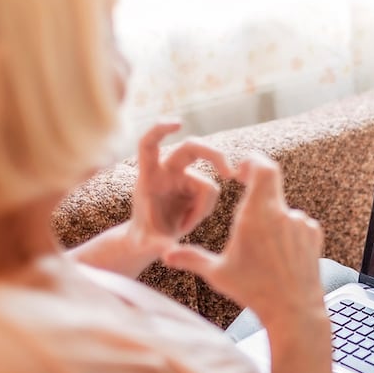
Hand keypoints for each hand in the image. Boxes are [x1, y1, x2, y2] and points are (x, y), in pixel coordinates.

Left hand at [128, 121, 233, 255]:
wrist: (151, 240)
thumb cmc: (143, 238)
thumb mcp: (146, 244)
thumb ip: (156, 244)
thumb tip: (167, 249)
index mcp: (149, 176)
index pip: (150, 144)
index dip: (160, 129)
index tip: (178, 123)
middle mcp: (167, 171)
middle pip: (193, 148)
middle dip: (214, 155)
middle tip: (230, 173)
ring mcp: (183, 177)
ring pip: (208, 183)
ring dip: (203, 208)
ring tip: (185, 226)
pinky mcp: (196, 186)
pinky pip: (212, 195)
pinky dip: (205, 211)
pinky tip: (191, 222)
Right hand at [163, 154, 325, 329]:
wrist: (294, 311)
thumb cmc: (253, 291)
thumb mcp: (218, 274)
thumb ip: (191, 258)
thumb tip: (165, 255)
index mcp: (257, 214)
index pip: (263, 167)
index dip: (252, 161)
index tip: (240, 170)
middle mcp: (282, 213)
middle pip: (271, 182)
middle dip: (256, 184)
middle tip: (245, 188)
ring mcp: (301, 224)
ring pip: (282, 208)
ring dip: (270, 216)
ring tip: (260, 244)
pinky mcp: (314, 236)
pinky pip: (297, 223)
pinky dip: (286, 230)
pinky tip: (278, 253)